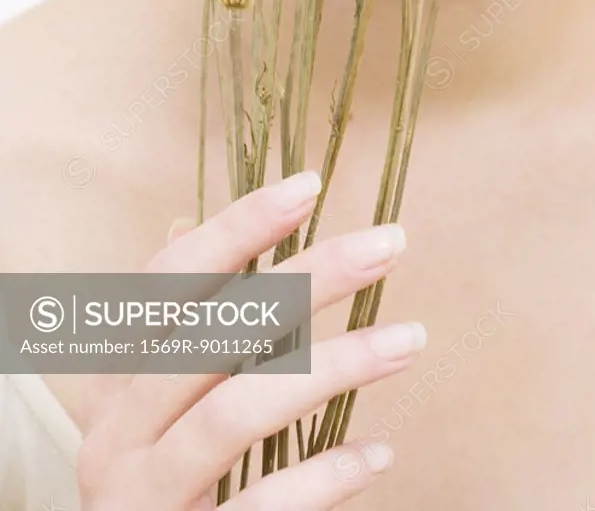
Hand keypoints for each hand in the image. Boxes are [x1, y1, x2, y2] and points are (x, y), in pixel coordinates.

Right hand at [77, 171, 424, 509]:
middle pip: (214, 333)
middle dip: (307, 280)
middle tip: (388, 244)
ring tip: (410, 340)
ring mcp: (141, 493)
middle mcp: (115, 430)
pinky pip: (260, 509)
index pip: (168, 280)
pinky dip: (322, 478)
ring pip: (235, 412)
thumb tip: (182, 220)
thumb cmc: (152, 474)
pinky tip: (378, 454)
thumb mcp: (145, 395)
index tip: (308, 186)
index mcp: (114, 377)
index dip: (234, 229)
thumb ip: (172, 316)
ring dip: (332, 367)